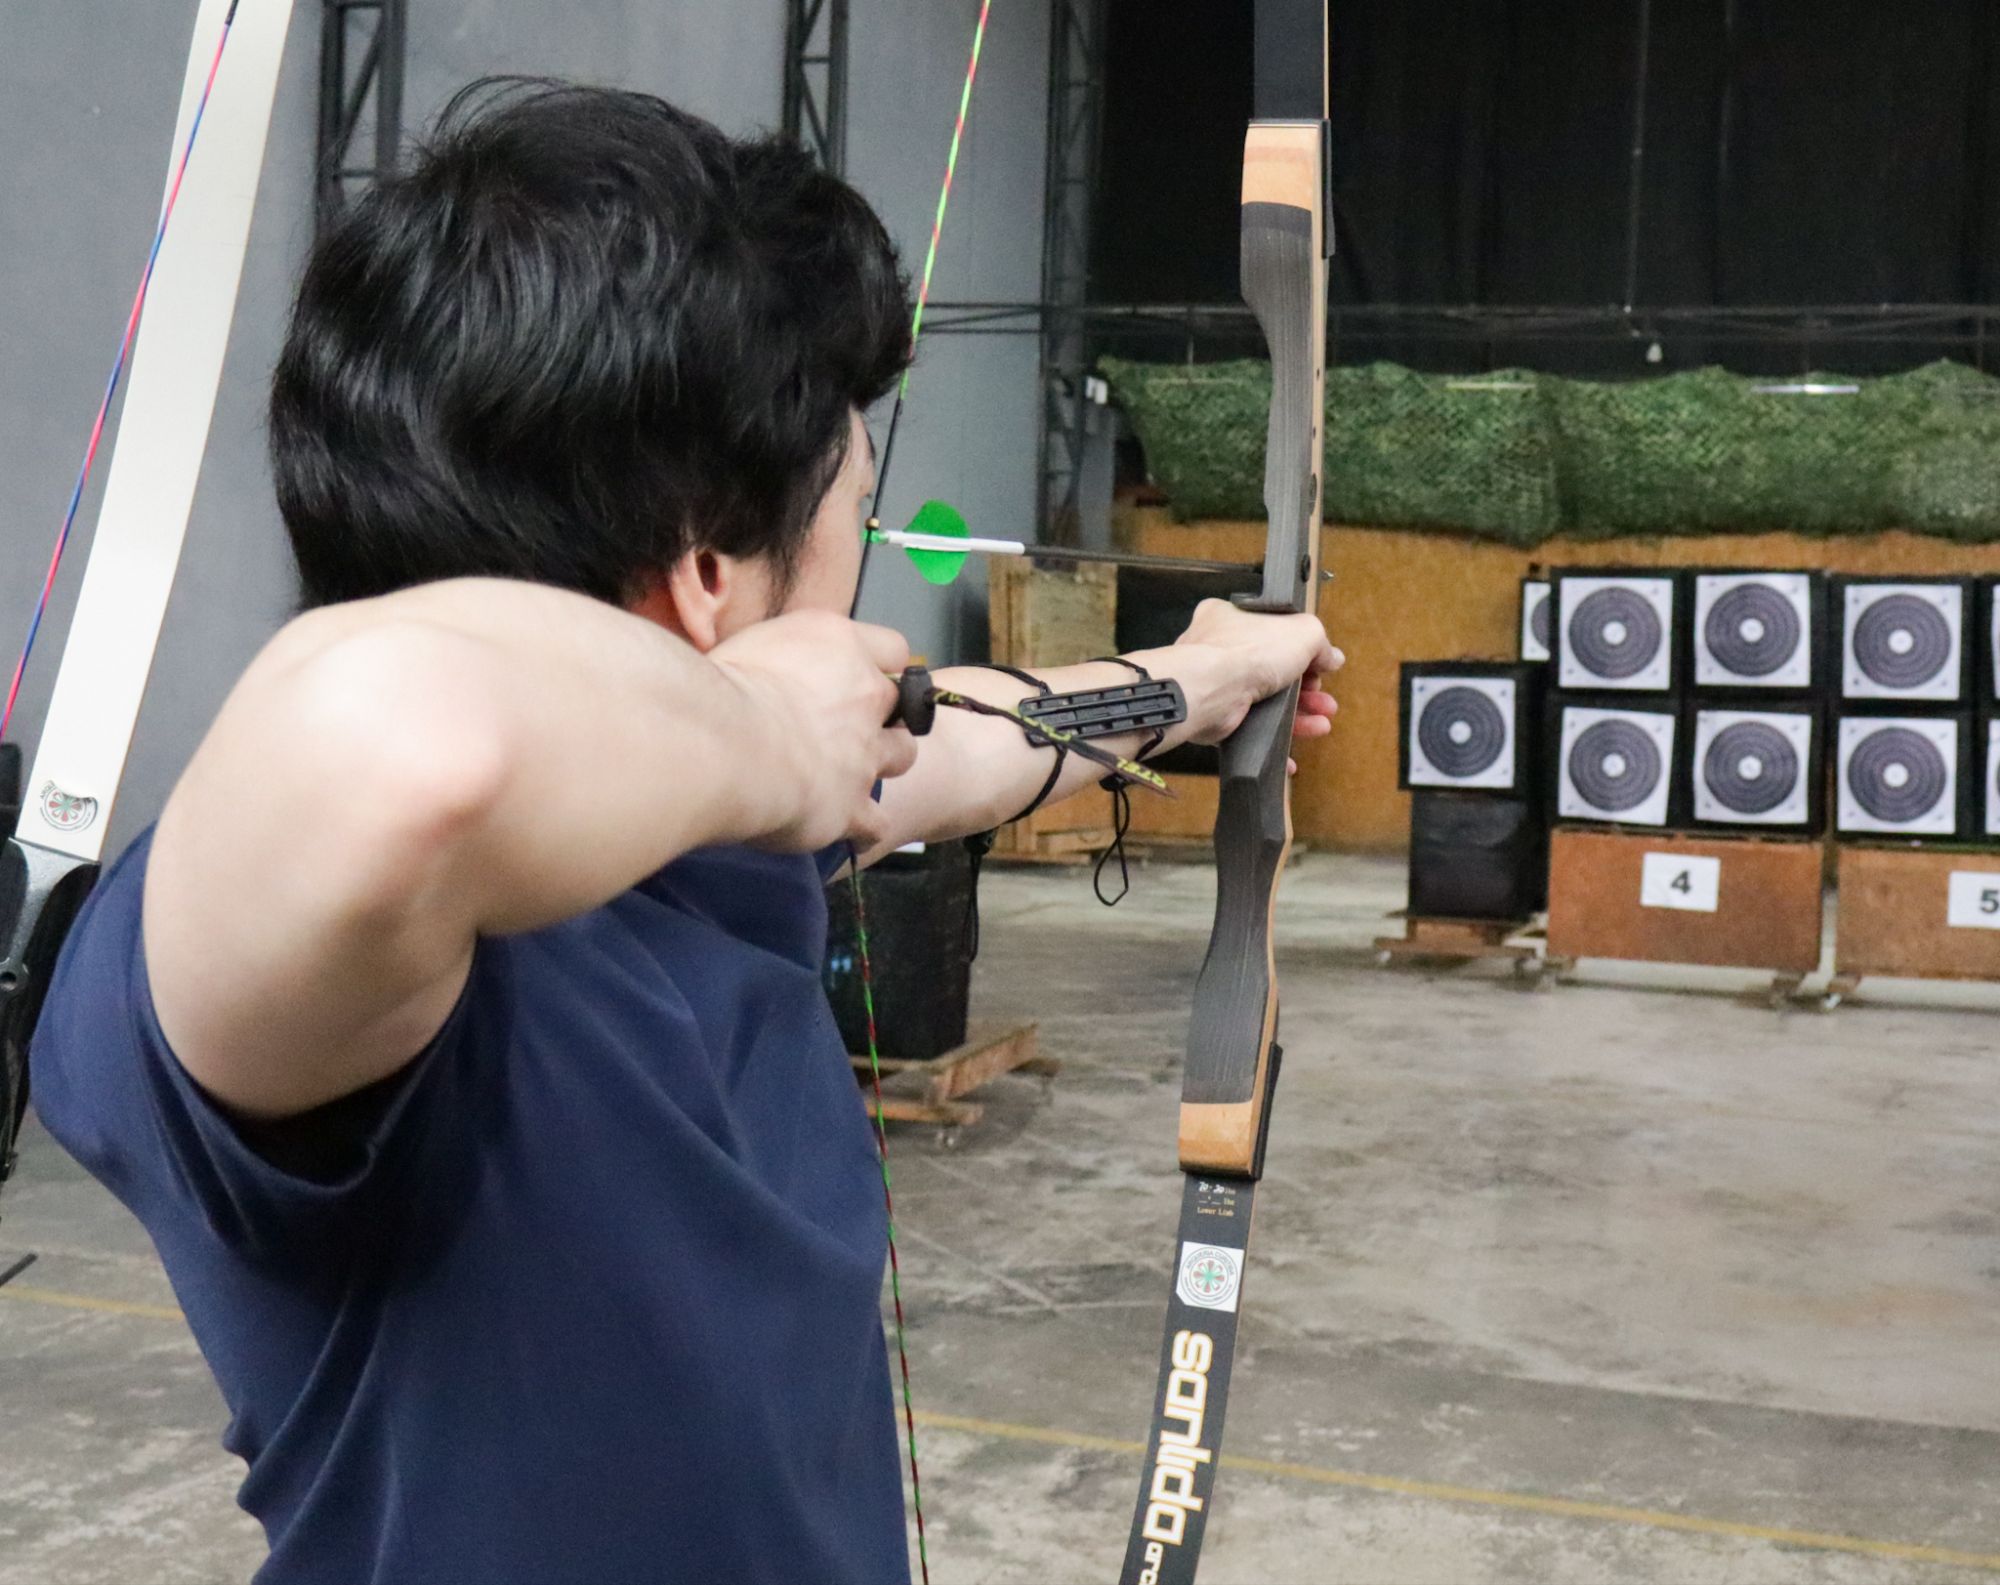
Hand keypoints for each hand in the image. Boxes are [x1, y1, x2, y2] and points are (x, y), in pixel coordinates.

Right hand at [710, 611, 919, 852]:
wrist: (719, 744)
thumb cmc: (717, 688)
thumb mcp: (748, 646)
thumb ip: (779, 658)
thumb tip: (767, 672)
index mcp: (840, 646)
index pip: (892, 648)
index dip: (877, 665)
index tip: (852, 677)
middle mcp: (864, 695)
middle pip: (903, 705)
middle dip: (879, 718)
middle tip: (841, 730)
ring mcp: (865, 754)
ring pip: (903, 756)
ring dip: (880, 764)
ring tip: (846, 773)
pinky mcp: (853, 807)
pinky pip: (877, 823)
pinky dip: (863, 827)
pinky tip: (842, 827)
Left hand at [1173, 599, 1342, 764]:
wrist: (1212, 689)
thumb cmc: (1250, 651)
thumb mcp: (1302, 632)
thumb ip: (1320, 642)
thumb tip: (1332, 657)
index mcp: (1230, 617)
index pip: (1270, 631)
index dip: (1299, 650)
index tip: (1319, 667)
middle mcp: (1218, 649)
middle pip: (1273, 670)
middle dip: (1306, 690)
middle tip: (1325, 703)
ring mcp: (1216, 684)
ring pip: (1265, 702)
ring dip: (1297, 716)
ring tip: (1321, 725)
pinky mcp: (1216, 717)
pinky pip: (1249, 729)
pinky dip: (1271, 742)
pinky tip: (1293, 757)